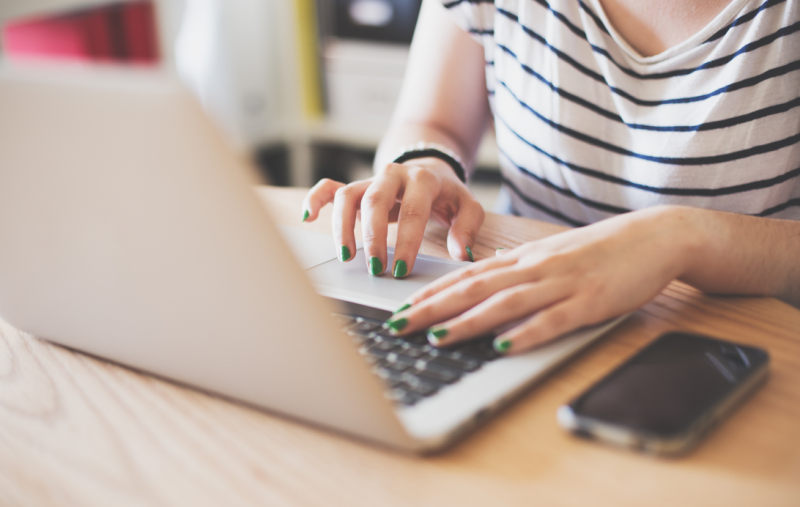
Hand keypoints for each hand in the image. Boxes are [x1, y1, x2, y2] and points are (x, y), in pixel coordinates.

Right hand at [301, 159, 484, 275]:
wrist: (430, 168)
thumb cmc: (447, 194)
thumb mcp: (467, 206)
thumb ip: (467, 228)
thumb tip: (460, 253)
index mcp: (422, 179)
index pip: (413, 210)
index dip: (406, 241)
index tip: (401, 269)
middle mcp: (393, 175)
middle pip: (375, 201)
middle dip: (373, 237)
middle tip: (376, 268)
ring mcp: (370, 180)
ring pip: (348, 196)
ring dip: (344, 227)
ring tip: (347, 256)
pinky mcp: (356, 187)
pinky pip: (330, 187)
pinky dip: (316, 199)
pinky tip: (310, 217)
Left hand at [384, 206, 697, 353]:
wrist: (654, 236)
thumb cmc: (600, 250)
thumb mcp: (551, 255)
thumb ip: (517, 270)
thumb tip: (482, 282)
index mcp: (524, 258)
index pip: (466, 275)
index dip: (430, 293)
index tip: (400, 308)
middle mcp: (535, 267)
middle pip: (474, 288)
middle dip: (431, 308)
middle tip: (397, 324)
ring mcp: (561, 284)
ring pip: (504, 303)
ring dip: (467, 321)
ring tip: (435, 336)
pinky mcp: (589, 302)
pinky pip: (552, 320)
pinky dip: (525, 333)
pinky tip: (502, 346)